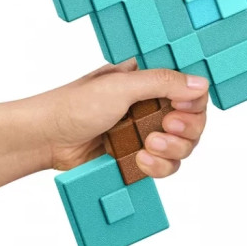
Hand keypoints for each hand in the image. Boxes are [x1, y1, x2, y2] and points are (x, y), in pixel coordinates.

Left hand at [28, 59, 208, 177]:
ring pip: (183, 146)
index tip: (180, 108)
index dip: (193, 101)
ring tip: (148, 146)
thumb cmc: (75, 104)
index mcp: (149, 79)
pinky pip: (166, 166)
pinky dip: (158, 166)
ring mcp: (146, 131)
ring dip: (172, 149)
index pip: (190, 88)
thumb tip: (200, 84)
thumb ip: (163, 83)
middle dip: (185, 128)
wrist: (45, 139)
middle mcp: (152, 103)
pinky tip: (140, 160)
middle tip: (166, 127)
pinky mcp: (138, 155)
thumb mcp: (121, 86)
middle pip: (193, 119)